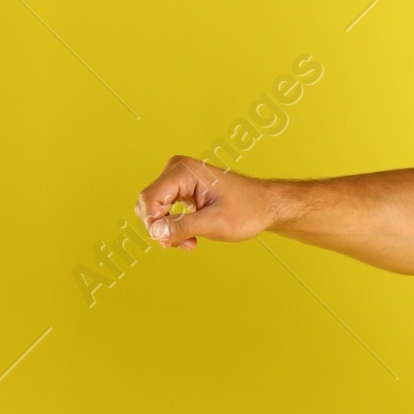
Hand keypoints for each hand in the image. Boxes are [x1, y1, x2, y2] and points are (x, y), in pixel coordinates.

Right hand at [134, 156, 274, 250]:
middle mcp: (176, 169)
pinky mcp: (181, 188)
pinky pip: (164, 209)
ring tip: (191, 242)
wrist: (265, 205)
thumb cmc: (247, 211)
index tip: (169, 244)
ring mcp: (178, 177)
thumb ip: (183, 227)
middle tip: (187, 244)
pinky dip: (174, 226)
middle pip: (148, 204)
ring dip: (168, 230)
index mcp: (183, 171)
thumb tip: (155, 233)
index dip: (153, 225)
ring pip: (155, 209)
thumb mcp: (215, 223)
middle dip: (162, 229)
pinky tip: (191, 237)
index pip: (149, 199)